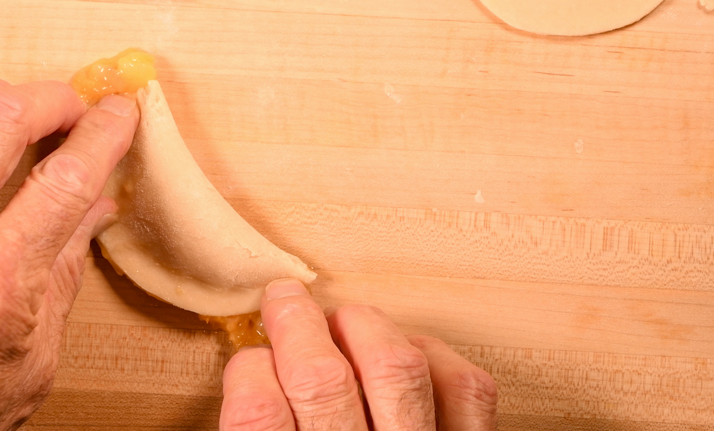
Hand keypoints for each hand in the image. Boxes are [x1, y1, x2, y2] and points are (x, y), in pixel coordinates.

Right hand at [220, 280, 497, 430]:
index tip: (248, 357)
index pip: (258, 415)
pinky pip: (465, 390)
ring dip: (363, 327)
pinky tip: (410, 353)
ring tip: (343, 318)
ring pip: (396, 369)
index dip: (248, 371)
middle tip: (284, 298)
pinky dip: (436, 356)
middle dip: (297, 324)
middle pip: (323, 382)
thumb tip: (248, 373)